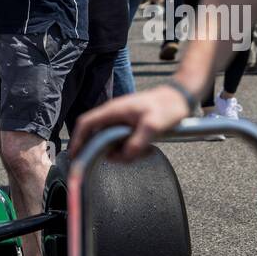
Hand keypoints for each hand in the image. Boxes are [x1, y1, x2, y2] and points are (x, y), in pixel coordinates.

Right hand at [69, 85, 192, 162]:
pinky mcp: (129, 124)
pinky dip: (131, 148)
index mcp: (113, 111)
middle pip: (98, 137)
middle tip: (123, 159)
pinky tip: (147, 147)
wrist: (181, 96)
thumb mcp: (153, 126)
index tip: (75, 155)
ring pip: (112, 141)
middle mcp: (113, 115)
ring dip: (123, 151)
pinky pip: (123, 140)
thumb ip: (136, 143)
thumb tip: (123, 156)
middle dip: (107, 151)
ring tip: (143, 151)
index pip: (85, 124)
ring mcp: (121, 120)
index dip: (77, 140)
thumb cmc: (167, 106)